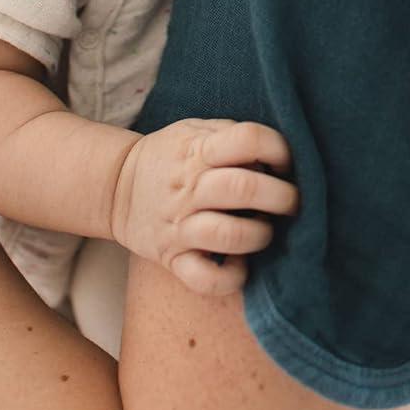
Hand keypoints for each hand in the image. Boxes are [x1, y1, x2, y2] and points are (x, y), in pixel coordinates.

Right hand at [110, 119, 298, 294]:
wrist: (117, 188)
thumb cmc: (170, 157)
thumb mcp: (193, 130)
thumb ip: (230, 134)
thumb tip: (276, 153)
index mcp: (197, 150)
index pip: (247, 139)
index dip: (277, 148)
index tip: (286, 161)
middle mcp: (189, 188)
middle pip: (243, 187)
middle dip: (281, 195)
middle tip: (292, 201)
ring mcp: (179, 226)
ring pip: (227, 234)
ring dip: (259, 235)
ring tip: (267, 231)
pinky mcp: (172, 260)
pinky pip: (205, 279)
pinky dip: (231, 278)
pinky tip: (241, 264)